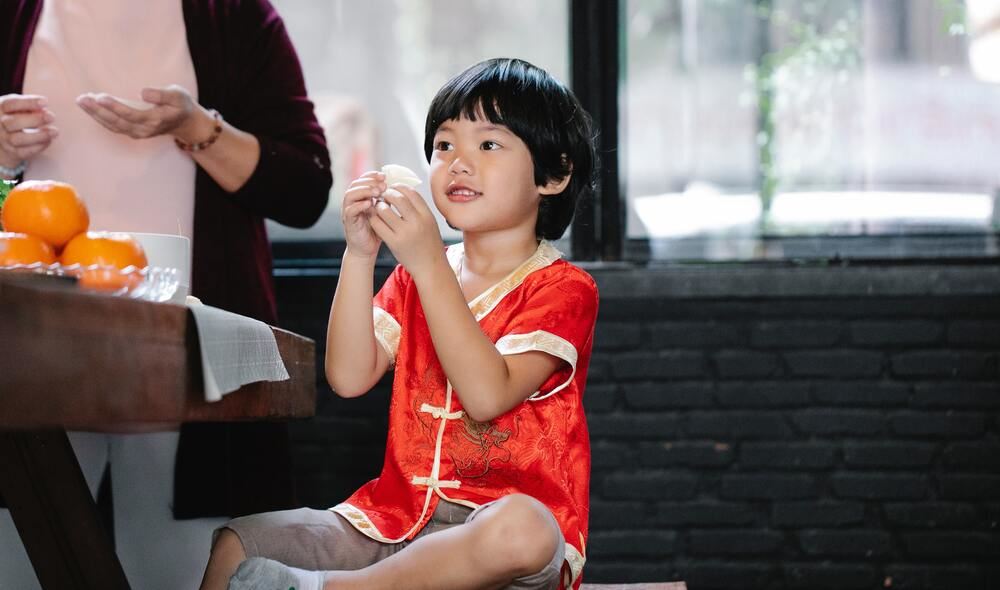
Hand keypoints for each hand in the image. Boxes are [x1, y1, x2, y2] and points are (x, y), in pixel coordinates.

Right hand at [0, 94, 57, 169]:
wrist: (2, 138)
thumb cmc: (14, 116)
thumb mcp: (17, 106)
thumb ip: (29, 106)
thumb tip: (44, 110)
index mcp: (0, 108)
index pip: (11, 104)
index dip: (29, 102)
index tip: (45, 102)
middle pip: (13, 122)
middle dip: (34, 120)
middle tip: (52, 117)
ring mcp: (4, 139)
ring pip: (18, 139)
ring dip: (39, 135)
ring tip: (54, 131)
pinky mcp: (12, 152)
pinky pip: (24, 152)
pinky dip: (38, 146)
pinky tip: (49, 140)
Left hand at [76, 85, 201, 139]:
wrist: (185, 123)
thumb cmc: (181, 105)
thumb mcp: (178, 95)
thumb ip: (162, 95)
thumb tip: (143, 92)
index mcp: (155, 120)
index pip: (131, 114)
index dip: (115, 106)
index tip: (100, 97)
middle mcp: (144, 129)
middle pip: (118, 121)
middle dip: (98, 111)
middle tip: (82, 98)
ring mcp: (138, 133)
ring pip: (113, 125)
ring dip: (95, 115)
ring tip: (81, 101)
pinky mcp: (133, 132)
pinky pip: (114, 126)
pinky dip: (100, 118)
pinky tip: (90, 108)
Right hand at [341, 171, 386, 258]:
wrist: (366, 250)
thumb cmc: (376, 231)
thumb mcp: (383, 212)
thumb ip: (385, 200)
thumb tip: (397, 188)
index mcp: (360, 198)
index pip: (362, 180)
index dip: (372, 175)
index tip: (384, 176)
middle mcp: (352, 202)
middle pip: (355, 184)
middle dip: (369, 182)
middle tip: (382, 185)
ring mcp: (348, 212)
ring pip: (350, 194)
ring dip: (364, 191)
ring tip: (377, 192)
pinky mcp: (348, 222)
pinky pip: (350, 210)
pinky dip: (360, 205)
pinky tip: (370, 204)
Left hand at [367, 184, 444, 277]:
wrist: (431, 267)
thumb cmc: (430, 245)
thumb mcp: (430, 223)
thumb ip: (419, 209)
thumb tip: (404, 192)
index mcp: (427, 215)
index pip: (411, 192)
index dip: (399, 187)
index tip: (393, 189)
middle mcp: (417, 222)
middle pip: (397, 198)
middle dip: (387, 194)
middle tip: (383, 196)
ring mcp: (404, 233)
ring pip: (384, 210)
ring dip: (378, 206)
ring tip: (379, 208)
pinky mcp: (394, 243)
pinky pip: (378, 225)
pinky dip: (374, 219)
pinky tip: (376, 219)